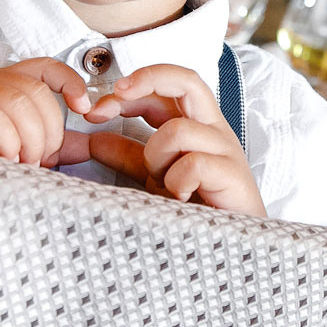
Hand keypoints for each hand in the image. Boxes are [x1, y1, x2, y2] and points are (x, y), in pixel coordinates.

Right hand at [0, 58, 93, 165]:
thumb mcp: (15, 152)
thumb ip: (50, 146)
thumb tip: (89, 145)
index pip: (43, 66)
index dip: (69, 81)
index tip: (84, 109)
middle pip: (36, 90)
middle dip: (49, 132)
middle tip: (38, 162)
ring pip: (18, 102)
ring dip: (29, 142)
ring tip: (18, 165)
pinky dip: (6, 144)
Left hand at [83, 64, 264, 214]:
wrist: (232, 246)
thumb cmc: (198, 209)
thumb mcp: (155, 177)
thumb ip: (127, 156)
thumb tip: (93, 139)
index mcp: (196, 125)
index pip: (170, 84)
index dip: (133, 86)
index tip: (97, 108)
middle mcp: (213, 129)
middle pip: (187, 80)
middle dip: (147, 79)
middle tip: (116, 95)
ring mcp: (226, 150)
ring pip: (178, 130)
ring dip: (157, 159)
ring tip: (166, 186)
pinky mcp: (232, 174)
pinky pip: (192, 164)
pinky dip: (176, 183)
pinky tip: (181, 199)